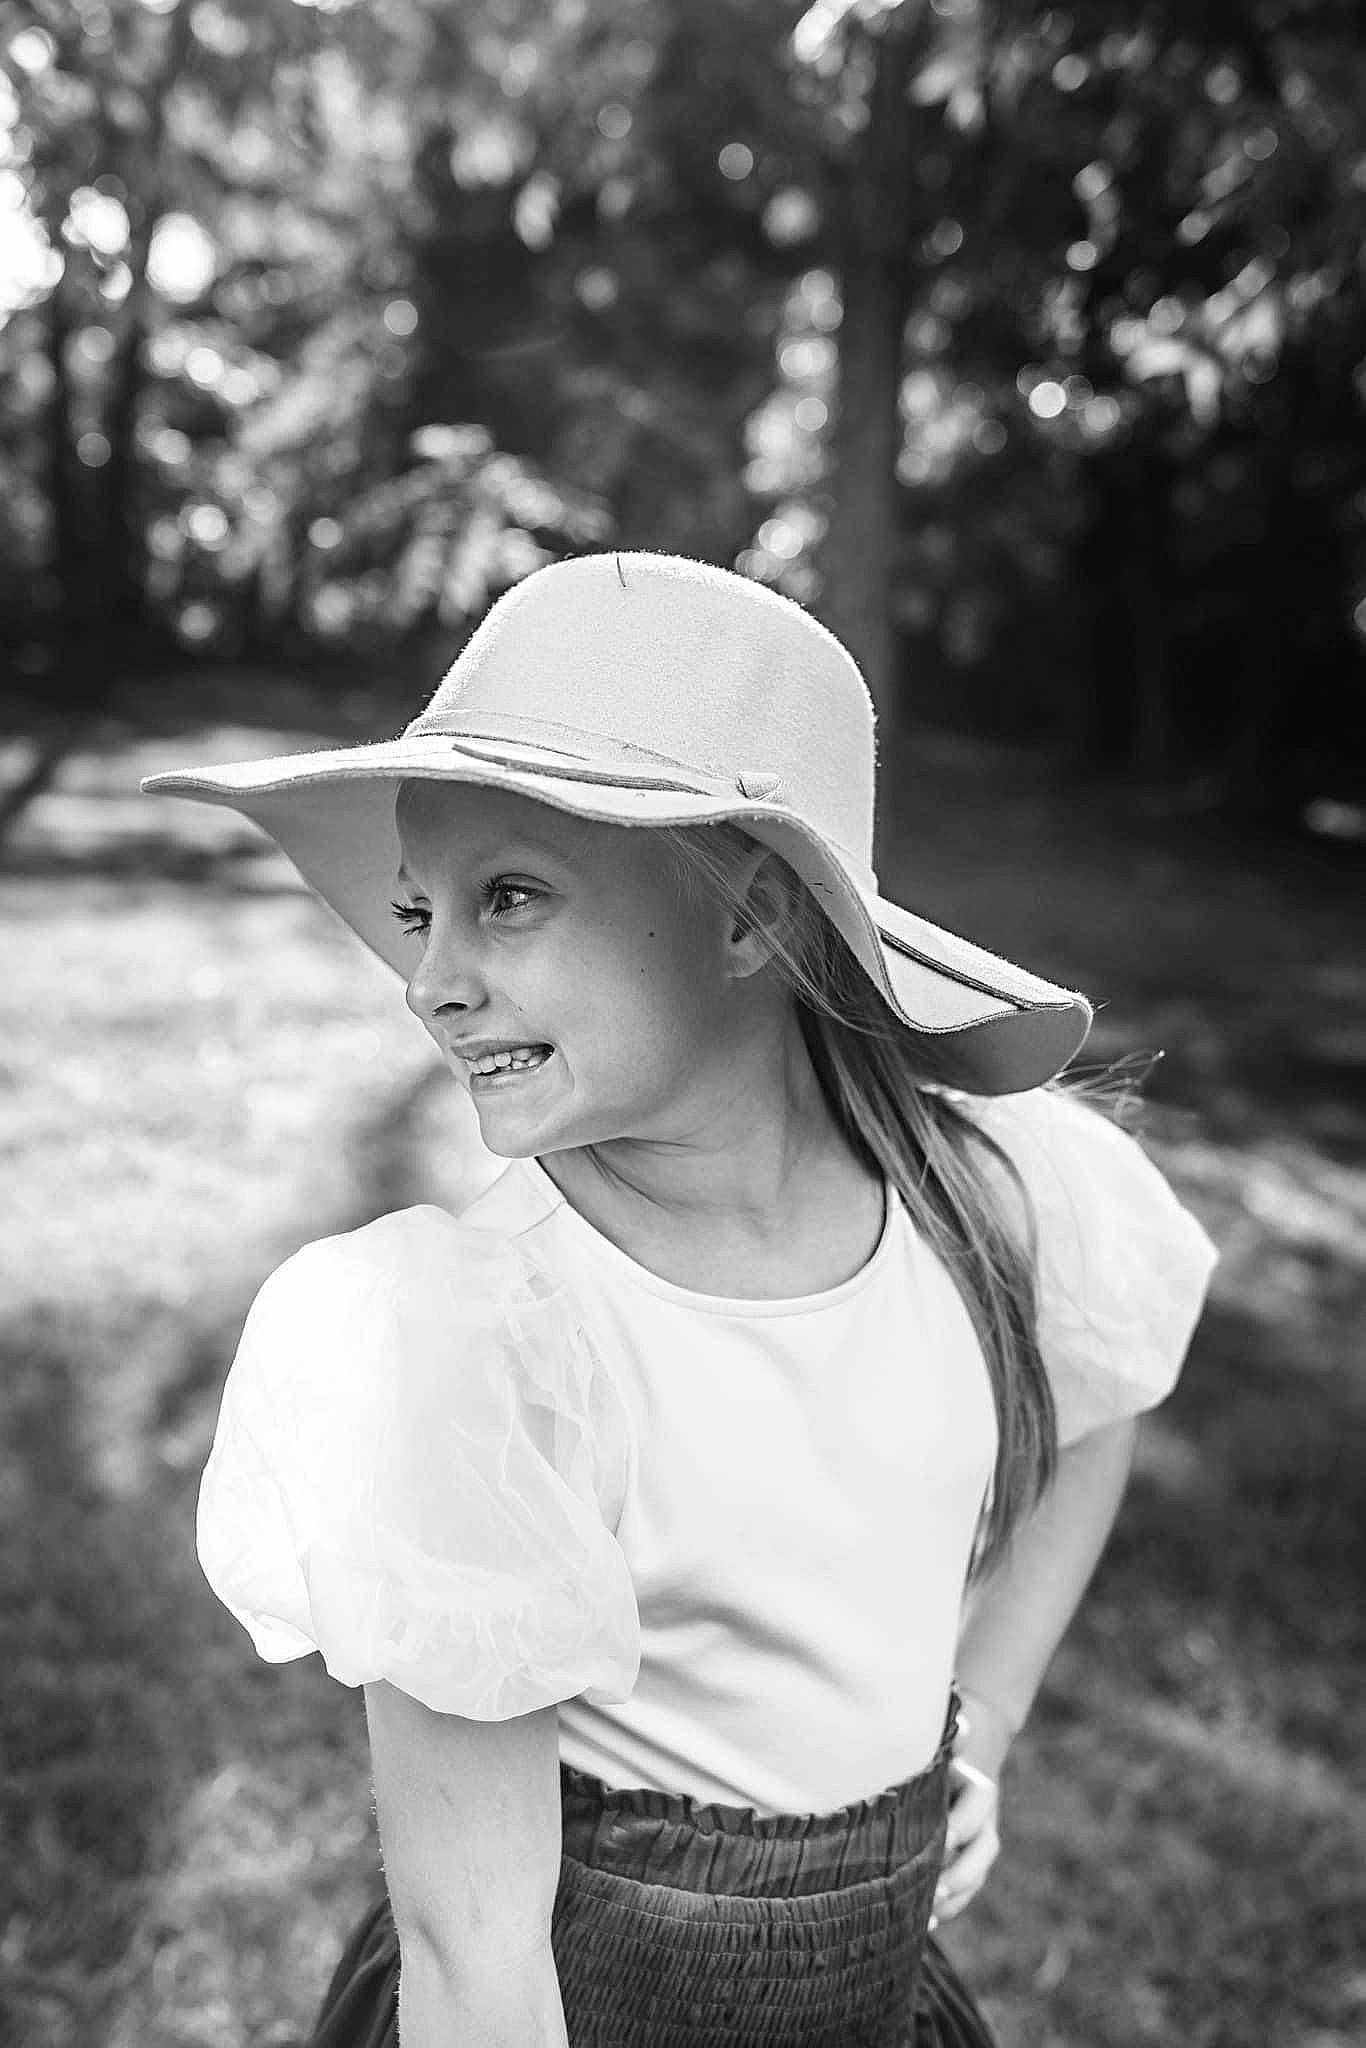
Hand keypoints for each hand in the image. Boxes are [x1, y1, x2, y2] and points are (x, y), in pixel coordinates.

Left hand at [930, 1689, 1014, 1931]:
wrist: (951, 1757)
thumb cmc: (931, 1747)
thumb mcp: (937, 1740)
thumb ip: (951, 1734)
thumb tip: (960, 1722)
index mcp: (973, 1780)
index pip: (981, 1798)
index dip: (965, 1820)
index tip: (944, 1838)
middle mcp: (982, 1813)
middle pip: (986, 1846)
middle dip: (963, 1869)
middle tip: (934, 1886)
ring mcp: (977, 1839)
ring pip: (978, 1872)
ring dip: (957, 1895)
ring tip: (927, 1914)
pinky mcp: (966, 1860)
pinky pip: (966, 1891)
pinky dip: (948, 1909)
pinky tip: (924, 1926)